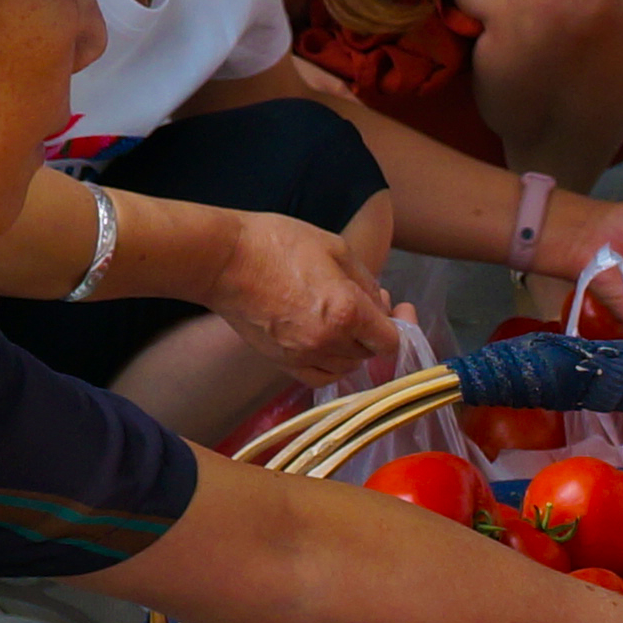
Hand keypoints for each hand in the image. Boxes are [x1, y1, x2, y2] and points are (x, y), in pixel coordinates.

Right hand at [211, 210, 400, 386]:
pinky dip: (330, 366)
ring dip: (352, 348)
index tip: (395, 310)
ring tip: (341, 319)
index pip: (390, 340)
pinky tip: (326, 344)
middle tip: (362, 303)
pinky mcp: (281, 362)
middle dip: (373, 331)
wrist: (224, 260)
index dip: (397, 325)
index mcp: (347, 311)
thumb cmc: (277, 244)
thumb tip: (382, 305)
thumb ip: (366, 282)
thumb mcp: (336, 248)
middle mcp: (328, 341)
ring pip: (346, 367)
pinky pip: (319, 378)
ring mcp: (303, 356)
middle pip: (369, 353)